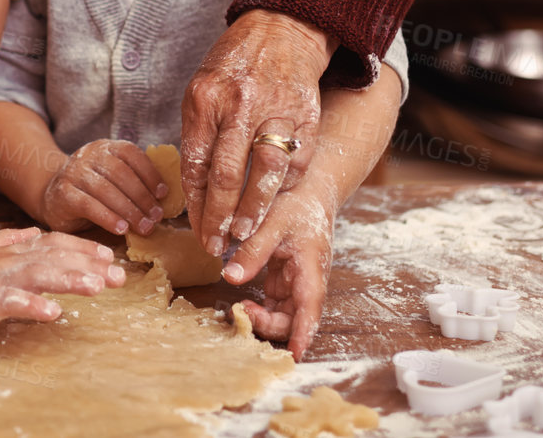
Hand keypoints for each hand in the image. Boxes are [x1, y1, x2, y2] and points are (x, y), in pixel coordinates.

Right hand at [0, 227, 126, 332]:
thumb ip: (9, 241)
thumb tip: (33, 232)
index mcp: (11, 251)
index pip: (53, 244)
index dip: (82, 248)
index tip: (109, 258)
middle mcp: (8, 260)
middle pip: (55, 258)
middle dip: (88, 265)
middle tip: (119, 276)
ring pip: (39, 275)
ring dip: (69, 279)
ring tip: (97, 287)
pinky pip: (11, 302)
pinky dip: (32, 305)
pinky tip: (53, 312)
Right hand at [39, 140, 166, 235]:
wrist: (52, 195)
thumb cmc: (92, 191)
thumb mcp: (112, 179)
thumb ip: (134, 182)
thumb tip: (166, 199)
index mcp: (105, 147)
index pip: (130, 154)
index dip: (149, 173)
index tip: (163, 194)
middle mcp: (88, 155)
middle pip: (120, 173)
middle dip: (142, 197)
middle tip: (156, 217)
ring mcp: (73, 172)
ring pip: (105, 190)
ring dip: (129, 210)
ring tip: (144, 227)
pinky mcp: (63, 193)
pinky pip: (89, 205)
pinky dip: (108, 218)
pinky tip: (122, 229)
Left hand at [180, 10, 329, 258]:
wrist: (283, 28)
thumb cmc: (235, 63)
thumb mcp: (203, 88)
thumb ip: (199, 133)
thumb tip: (195, 188)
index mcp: (205, 98)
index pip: (196, 163)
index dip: (196, 205)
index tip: (197, 231)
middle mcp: (239, 104)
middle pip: (227, 174)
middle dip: (220, 218)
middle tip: (216, 246)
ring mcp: (275, 109)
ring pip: (265, 173)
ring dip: (255, 210)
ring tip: (245, 235)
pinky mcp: (306, 115)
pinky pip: (296, 162)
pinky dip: (284, 188)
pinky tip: (273, 204)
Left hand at [220, 185, 336, 360]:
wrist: (308, 188)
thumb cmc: (294, 201)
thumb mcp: (271, 221)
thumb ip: (253, 250)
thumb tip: (231, 278)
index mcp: (311, 265)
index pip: (310, 307)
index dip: (303, 332)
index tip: (294, 353)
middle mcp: (309, 278)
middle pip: (297, 316)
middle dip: (272, 325)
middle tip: (242, 313)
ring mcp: (299, 279)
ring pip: (287, 313)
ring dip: (266, 318)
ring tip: (240, 309)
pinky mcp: (287, 277)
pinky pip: (277, 301)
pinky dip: (263, 307)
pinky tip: (245, 302)